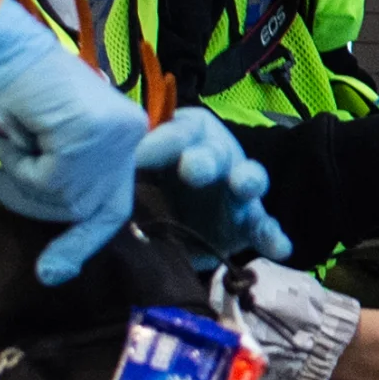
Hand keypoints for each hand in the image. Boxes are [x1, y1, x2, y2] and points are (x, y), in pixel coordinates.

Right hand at [0, 0, 150, 283]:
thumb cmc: (17, 93)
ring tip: (14, 140)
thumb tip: (67, 233)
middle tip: (3, 180)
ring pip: (65, 199)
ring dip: (24, 179)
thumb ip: (66, 176)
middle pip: (91, 210)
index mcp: (127, 138)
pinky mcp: (90, 135)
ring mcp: (115, 137)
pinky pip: (47, 180)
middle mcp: (132, 138)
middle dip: (41, 205)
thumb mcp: (51, 143)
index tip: (54, 273)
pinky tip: (19, 131)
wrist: (3, 49)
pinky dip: (20, 163)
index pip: (115, 205)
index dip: (83, 241)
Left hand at [135, 110, 292, 263]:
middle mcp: (217, 157)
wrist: (164, 227)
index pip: (178, 132)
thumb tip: (100, 164)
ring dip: (248, 181)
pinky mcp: (248, 224)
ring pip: (249, 179)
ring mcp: (236, 191)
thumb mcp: (133, 170)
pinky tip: (278, 247)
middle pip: (216, 153)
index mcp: (185, 136)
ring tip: (244, 187)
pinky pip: (265, 227)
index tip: (139, 158)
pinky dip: (272, 236)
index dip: (162, 142)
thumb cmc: (146, 186)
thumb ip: (126, 165)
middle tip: (192, 169)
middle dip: (205, 160)